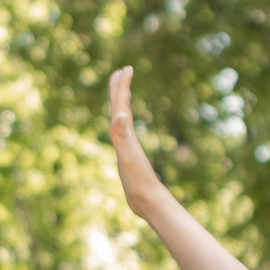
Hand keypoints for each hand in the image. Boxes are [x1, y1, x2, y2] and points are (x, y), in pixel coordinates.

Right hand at [107, 67, 174, 220]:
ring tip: (120, 96)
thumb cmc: (138, 181)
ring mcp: (129, 148)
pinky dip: (120, 128)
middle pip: (123, 109)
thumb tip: (121, 114)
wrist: (150, 202)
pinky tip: (121, 128)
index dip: (122, 87)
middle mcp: (128, 138)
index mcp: (126, 135)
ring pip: (123, 121)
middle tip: (121, 72)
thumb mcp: (128, 156)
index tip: (126, 68)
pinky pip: (123, 137)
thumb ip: (122, 135)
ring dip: (121, 106)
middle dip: (120, 90)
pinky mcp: (129, 159)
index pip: (122, 105)